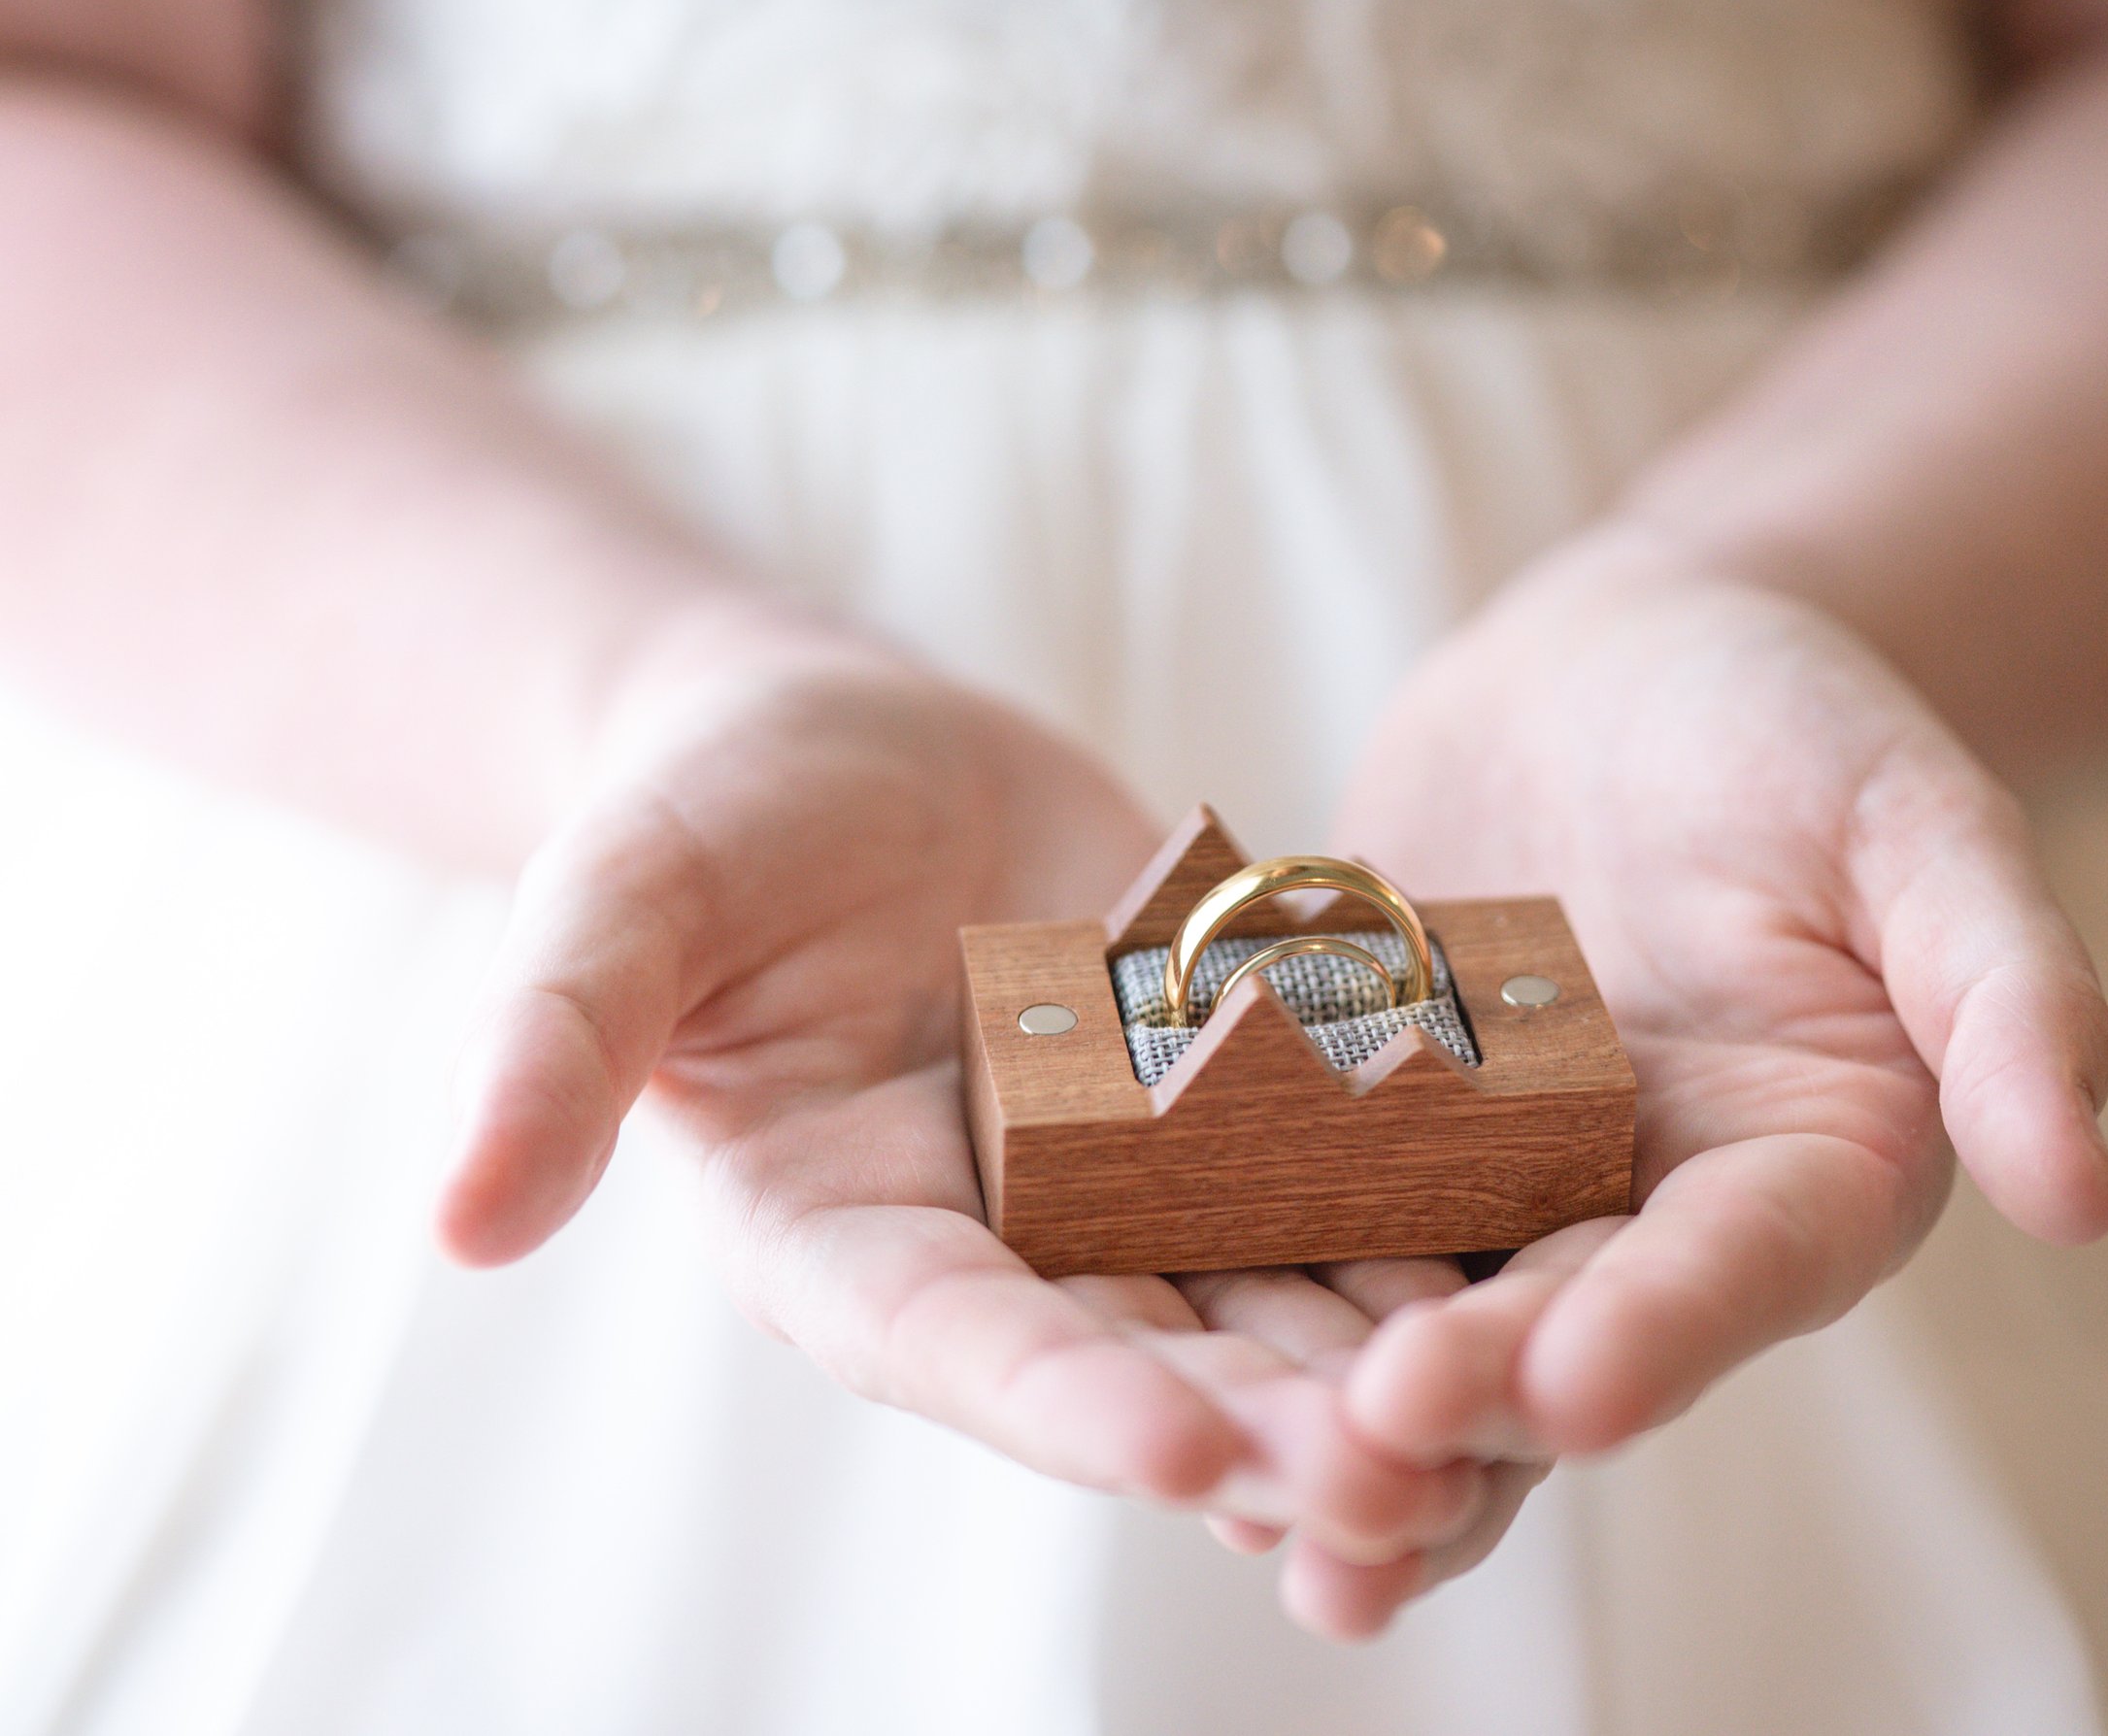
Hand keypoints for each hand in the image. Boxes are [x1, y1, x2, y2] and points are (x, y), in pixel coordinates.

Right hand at [435, 614, 1487, 1606]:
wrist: (831, 740)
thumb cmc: (699, 816)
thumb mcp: (614, 902)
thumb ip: (553, 1044)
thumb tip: (452, 1214)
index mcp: (845, 1242)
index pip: (963, 1347)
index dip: (1071, 1402)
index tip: (1189, 1446)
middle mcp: (1002, 1245)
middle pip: (1149, 1356)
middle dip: (1278, 1417)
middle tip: (1415, 1462)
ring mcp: (1125, 1180)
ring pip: (1271, 1288)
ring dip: (1389, 1345)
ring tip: (1522, 1385)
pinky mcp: (1225, 1091)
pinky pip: (1341, 1159)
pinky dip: (1436, 1199)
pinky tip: (1560, 1218)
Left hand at [1324, 558, 2107, 1496]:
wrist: (1631, 656)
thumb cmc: (1805, 723)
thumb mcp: (1921, 822)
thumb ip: (2006, 990)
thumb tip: (2088, 1192)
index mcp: (1805, 1174)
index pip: (1735, 1274)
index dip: (1659, 1334)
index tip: (1571, 1384)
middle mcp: (1648, 1219)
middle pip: (1559, 1339)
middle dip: (1468, 1406)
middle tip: (1364, 1456)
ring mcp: (1499, 1188)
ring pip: (1422, 1332)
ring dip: (1343, 1422)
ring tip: (1253, 1497)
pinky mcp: (1367, 1134)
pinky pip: (1294, 1217)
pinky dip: (1233, 1286)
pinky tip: (1137, 1339)